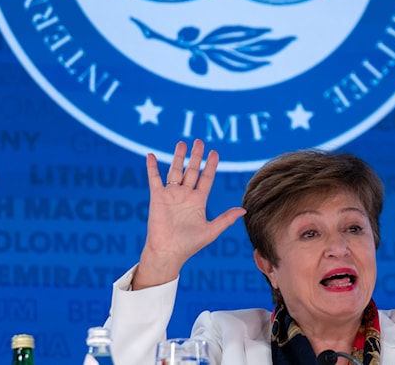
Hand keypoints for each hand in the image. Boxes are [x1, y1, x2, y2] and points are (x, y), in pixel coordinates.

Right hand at [132, 139, 245, 289]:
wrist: (168, 253)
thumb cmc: (189, 245)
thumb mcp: (211, 231)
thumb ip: (226, 219)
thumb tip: (244, 209)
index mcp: (198, 201)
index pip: (207, 178)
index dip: (211, 165)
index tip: (215, 152)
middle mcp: (185, 195)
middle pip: (192, 170)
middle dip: (196, 156)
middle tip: (199, 141)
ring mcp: (171, 194)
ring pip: (175, 171)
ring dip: (178, 157)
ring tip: (182, 143)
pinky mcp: (157, 197)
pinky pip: (154, 179)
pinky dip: (151, 167)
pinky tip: (150, 155)